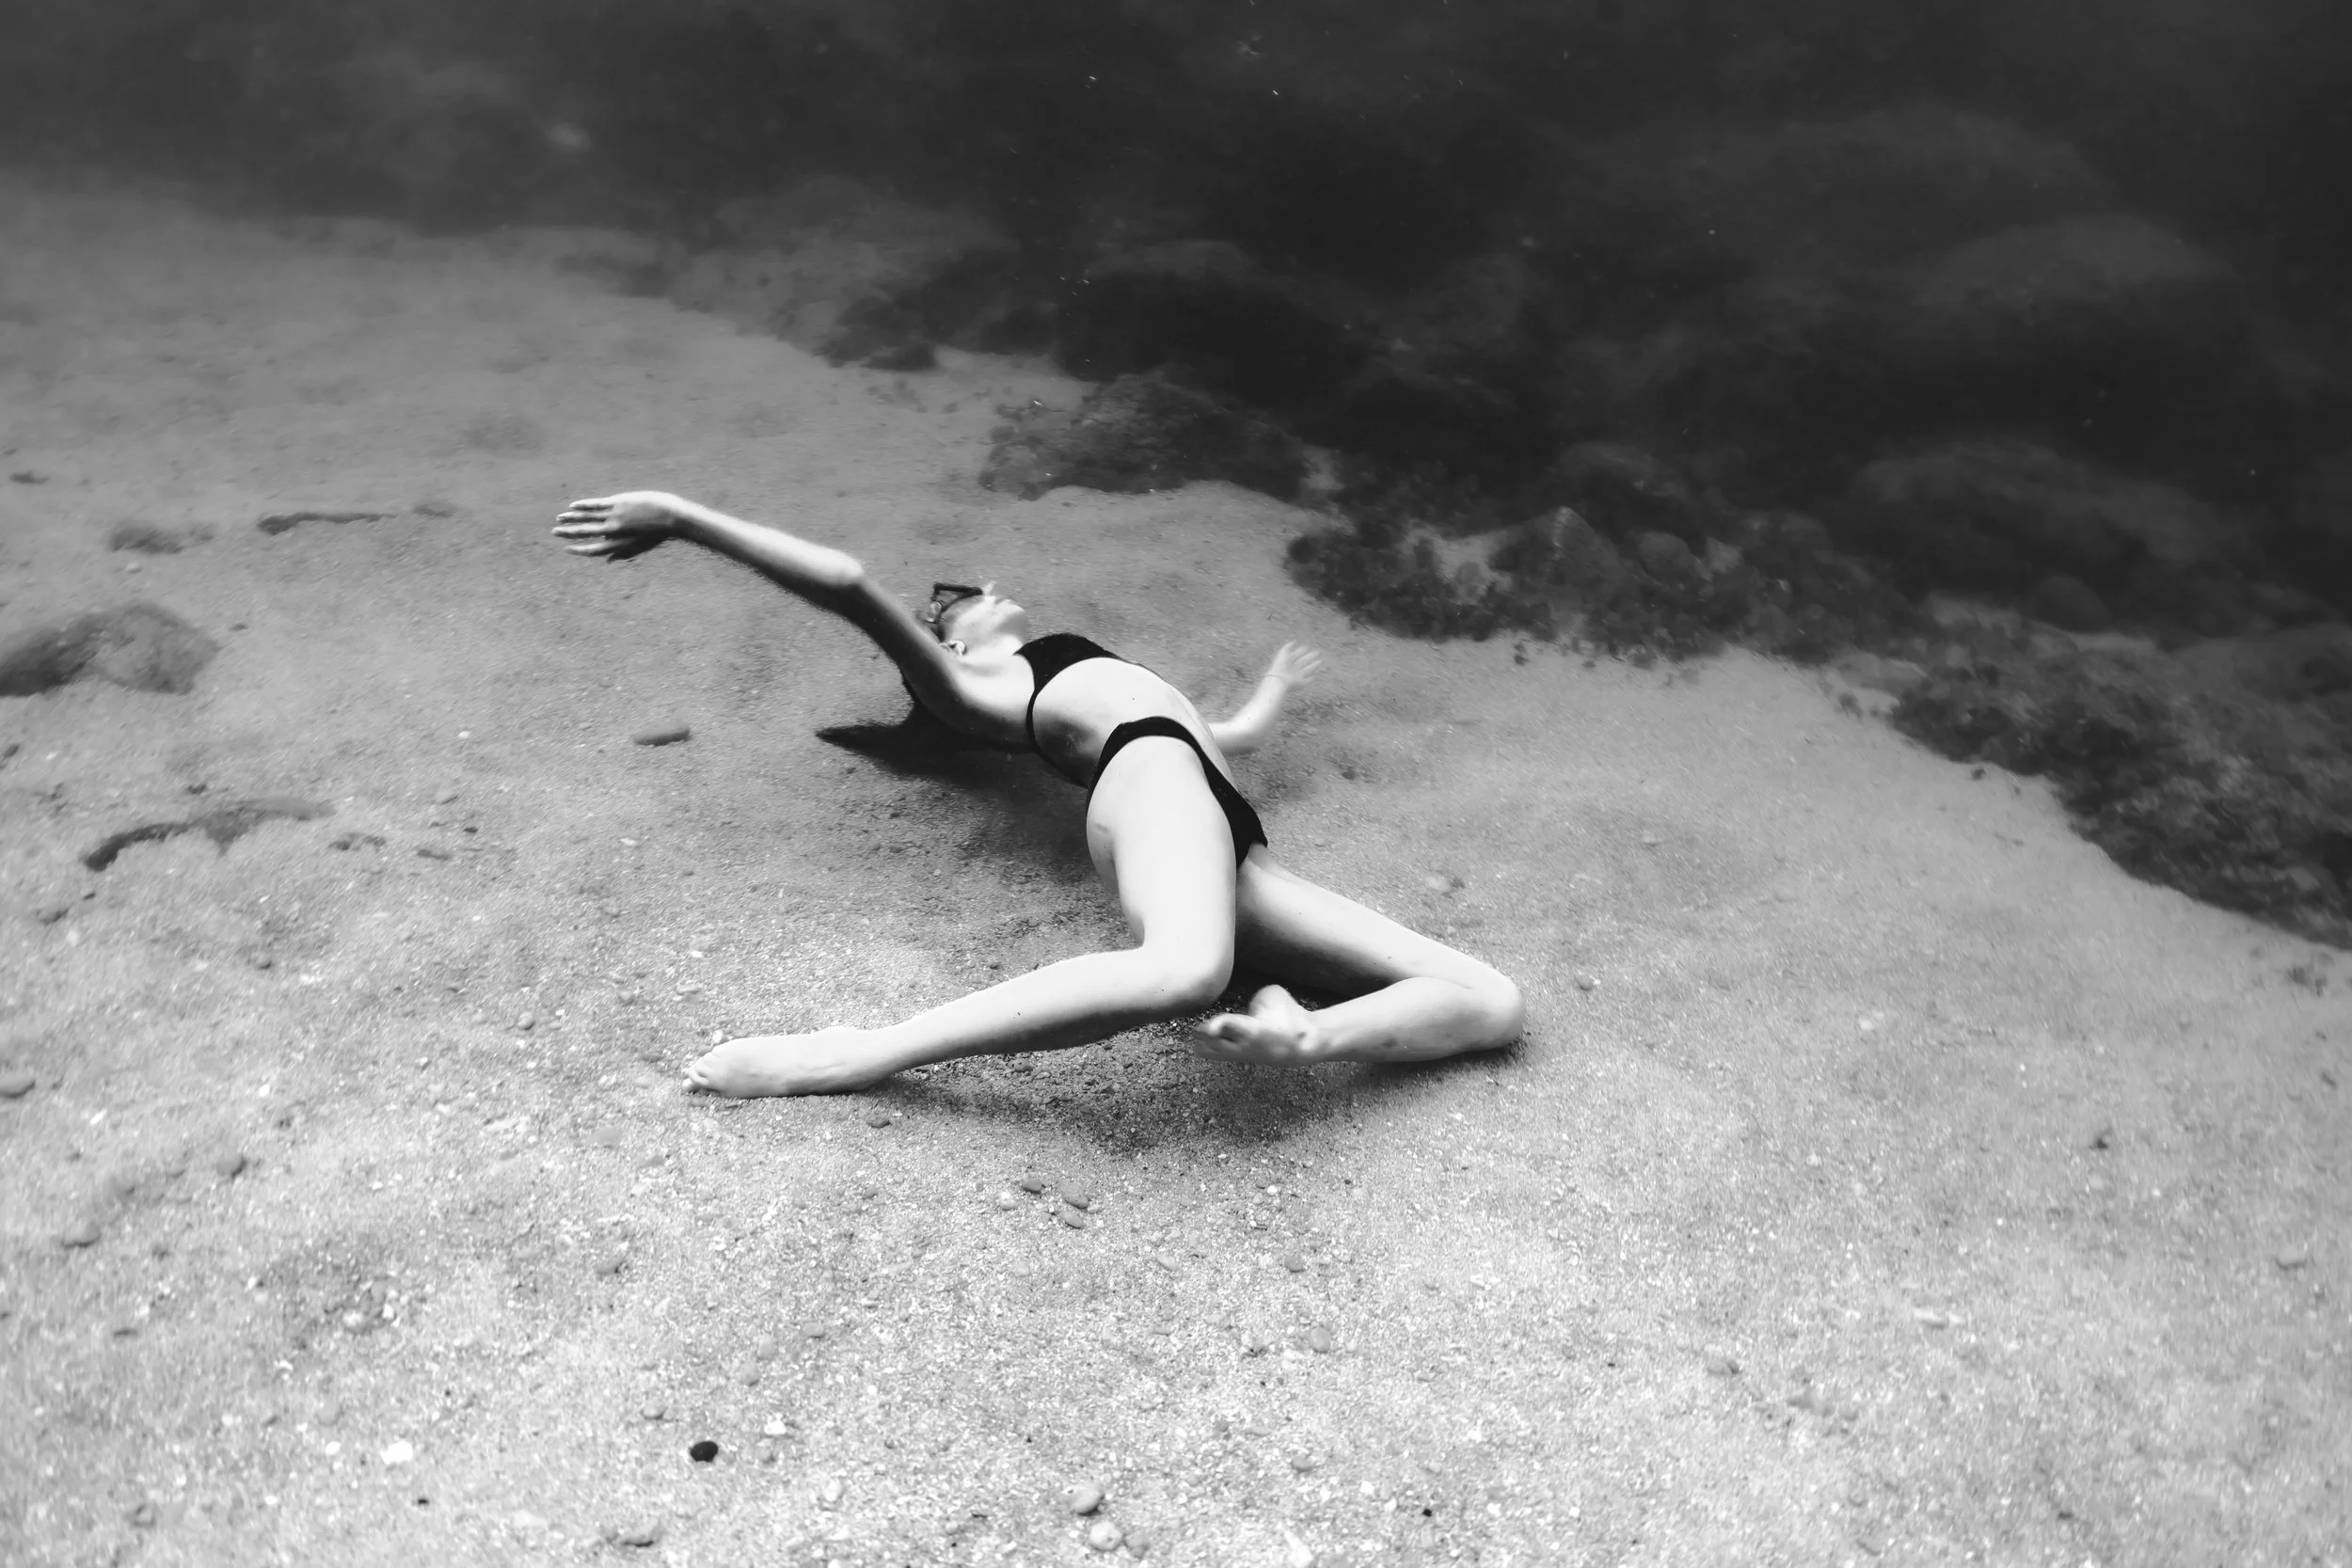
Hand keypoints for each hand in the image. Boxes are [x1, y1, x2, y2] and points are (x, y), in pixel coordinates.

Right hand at [552, 491, 682, 559]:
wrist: (670, 517)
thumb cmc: (657, 533)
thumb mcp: (640, 546)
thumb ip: (622, 553)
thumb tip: (608, 561)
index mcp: (619, 544)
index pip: (593, 550)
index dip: (579, 550)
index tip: (568, 548)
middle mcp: (613, 532)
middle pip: (585, 533)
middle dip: (568, 533)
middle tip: (554, 532)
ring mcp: (614, 516)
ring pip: (587, 518)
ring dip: (571, 518)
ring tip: (559, 519)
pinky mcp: (617, 503)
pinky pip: (595, 505)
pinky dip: (583, 506)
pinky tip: (573, 506)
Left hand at [1268, 641, 1323, 688]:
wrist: (1279, 680)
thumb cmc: (1280, 666)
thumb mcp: (1283, 653)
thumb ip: (1288, 646)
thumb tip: (1294, 641)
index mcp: (1287, 662)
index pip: (1296, 655)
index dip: (1301, 650)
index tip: (1307, 646)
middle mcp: (1293, 669)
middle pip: (1303, 662)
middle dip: (1311, 657)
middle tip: (1318, 652)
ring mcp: (1297, 676)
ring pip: (1307, 670)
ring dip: (1314, 665)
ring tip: (1321, 660)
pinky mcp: (1300, 683)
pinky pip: (1307, 681)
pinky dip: (1311, 679)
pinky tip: (1315, 676)